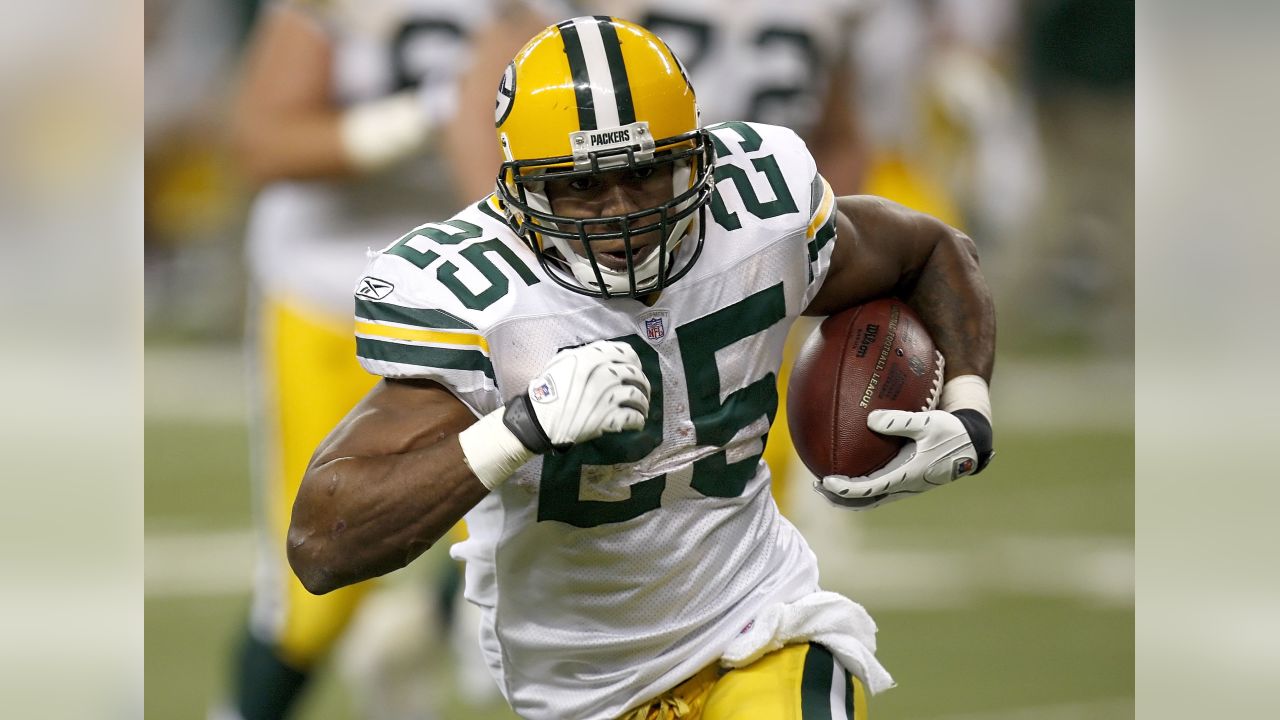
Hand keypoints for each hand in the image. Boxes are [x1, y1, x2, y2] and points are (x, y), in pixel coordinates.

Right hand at [502, 340, 650, 452]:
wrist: (539, 420)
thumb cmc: (547, 390)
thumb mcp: (561, 363)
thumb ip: (583, 355)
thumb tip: (601, 353)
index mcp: (593, 357)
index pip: (627, 353)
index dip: (635, 361)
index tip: (636, 368)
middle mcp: (604, 374)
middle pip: (635, 374)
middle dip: (642, 383)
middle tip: (642, 391)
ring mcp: (608, 396)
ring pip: (637, 396)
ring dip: (643, 403)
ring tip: (642, 409)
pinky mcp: (608, 418)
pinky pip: (632, 417)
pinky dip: (638, 420)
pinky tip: (638, 423)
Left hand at [814, 408, 992, 509]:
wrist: (971, 444)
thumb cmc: (950, 431)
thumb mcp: (928, 422)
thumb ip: (900, 421)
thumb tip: (870, 419)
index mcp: (906, 476)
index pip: (869, 489)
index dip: (845, 488)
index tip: (825, 481)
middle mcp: (903, 486)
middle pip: (864, 501)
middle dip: (839, 498)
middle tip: (817, 487)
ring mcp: (904, 486)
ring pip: (870, 498)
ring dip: (847, 495)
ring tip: (825, 484)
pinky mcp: (906, 480)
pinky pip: (878, 488)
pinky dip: (860, 485)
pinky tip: (849, 468)